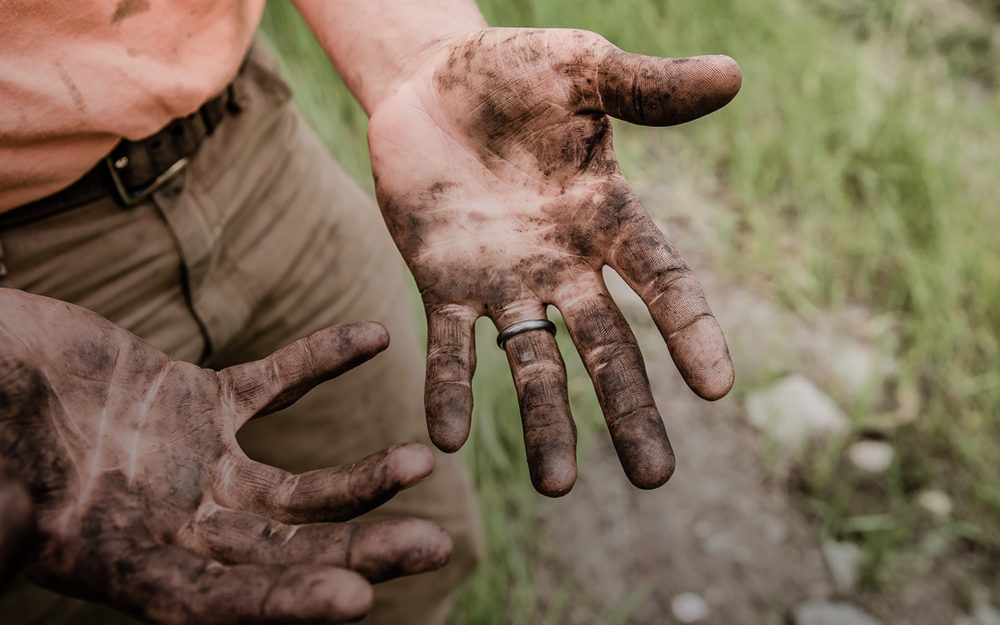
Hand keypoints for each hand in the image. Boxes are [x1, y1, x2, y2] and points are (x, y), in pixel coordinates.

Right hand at [0, 289, 450, 623]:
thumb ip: (3, 522)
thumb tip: (12, 543)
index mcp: (121, 561)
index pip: (213, 601)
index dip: (281, 604)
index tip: (356, 601)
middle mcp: (173, 524)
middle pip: (282, 552)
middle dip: (357, 551)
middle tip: (435, 548)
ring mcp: (195, 465)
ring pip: (295, 486)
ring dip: (360, 477)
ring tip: (421, 462)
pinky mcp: (201, 402)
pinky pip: (274, 382)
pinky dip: (320, 360)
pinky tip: (374, 336)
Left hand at [369, 28, 739, 495]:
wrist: (429, 83)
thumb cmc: (513, 72)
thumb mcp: (582, 69)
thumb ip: (647, 87)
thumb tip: (733, 74)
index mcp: (606, 216)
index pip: (661, 279)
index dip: (690, 329)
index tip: (719, 387)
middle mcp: (563, 263)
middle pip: (606, 346)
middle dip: (628, 409)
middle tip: (654, 479)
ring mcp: (504, 280)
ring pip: (531, 362)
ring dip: (544, 422)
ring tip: (555, 487)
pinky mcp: (442, 283)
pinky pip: (448, 345)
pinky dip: (449, 388)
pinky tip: (446, 438)